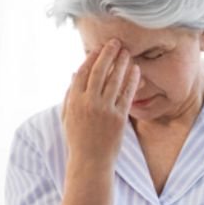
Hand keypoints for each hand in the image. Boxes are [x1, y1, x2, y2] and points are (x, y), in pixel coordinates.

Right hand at [61, 39, 141, 164]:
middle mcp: (89, 103)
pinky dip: (132, 80)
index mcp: (74, 101)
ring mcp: (105, 110)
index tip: (98, 48)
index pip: (83, 72)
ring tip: (127, 52)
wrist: (90, 161)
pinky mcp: (119, 118)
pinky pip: (127, 94)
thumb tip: (74, 73)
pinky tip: (136, 70)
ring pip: (115, 80)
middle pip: (99, 71)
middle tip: (116, 42)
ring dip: (122, 63)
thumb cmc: (77, 139)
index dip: (91, 58)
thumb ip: (70, 94)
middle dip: (108, 54)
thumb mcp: (67, 116)